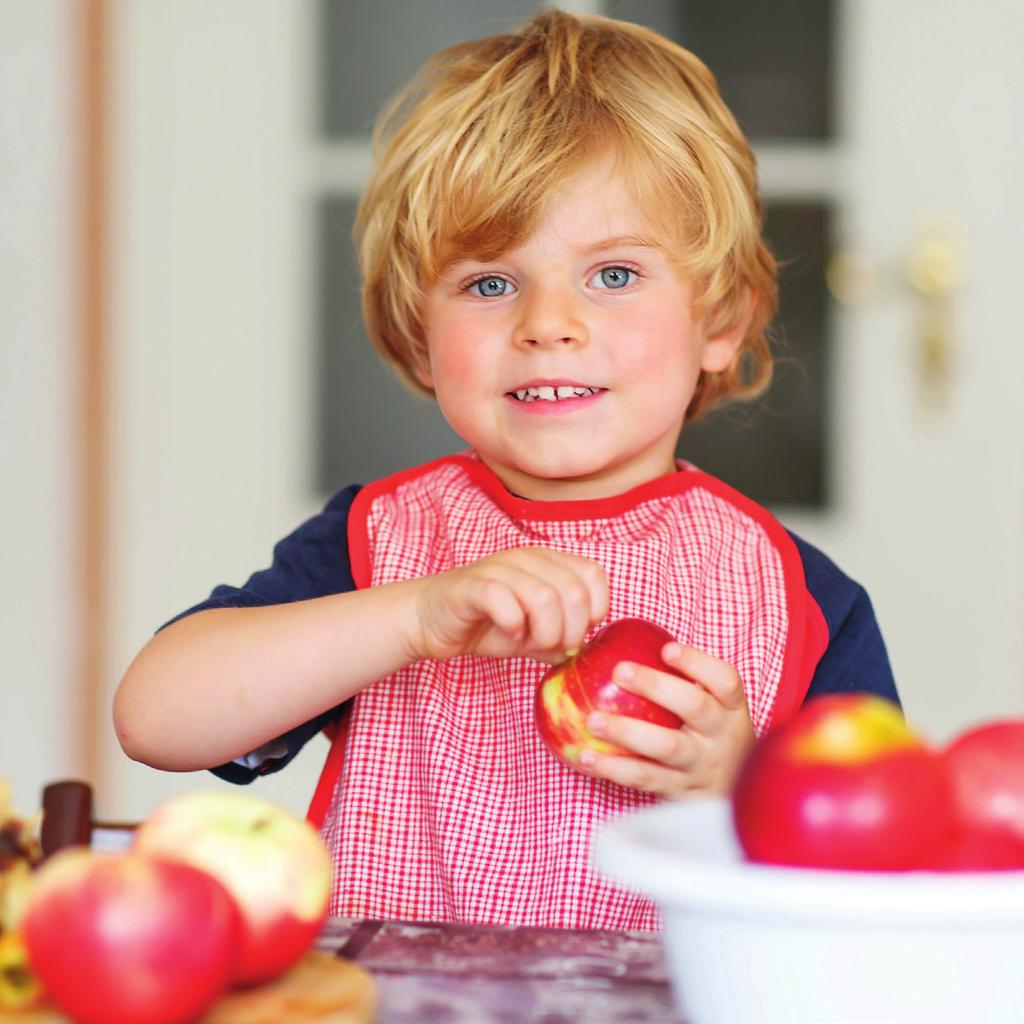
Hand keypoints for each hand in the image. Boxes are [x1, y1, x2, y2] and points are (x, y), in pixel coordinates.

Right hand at [408, 547, 608, 663]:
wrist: (431, 620)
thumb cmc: (486, 623)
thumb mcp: (534, 634)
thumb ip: (562, 639)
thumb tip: (586, 650)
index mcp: (548, 562)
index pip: (594, 575)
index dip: (595, 610)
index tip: (577, 634)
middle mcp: (528, 558)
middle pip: (574, 592)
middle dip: (570, 631)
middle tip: (551, 646)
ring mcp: (500, 568)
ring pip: (545, 598)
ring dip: (544, 633)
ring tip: (528, 642)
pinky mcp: (473, 586)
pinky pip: (505, 601)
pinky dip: (513, 626)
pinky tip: (507, 634)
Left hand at [578, 643, 754, 798]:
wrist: (735, 795)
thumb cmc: (710, 736)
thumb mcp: (715, 709)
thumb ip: (684, 682)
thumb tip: (623, 645)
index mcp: (731, 709)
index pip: (725, 680)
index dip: (697, 663)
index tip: (667, 649)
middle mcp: (722, 736)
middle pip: (695, 707)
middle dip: (655, 686)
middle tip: (619, 671)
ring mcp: (701, 766)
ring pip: (666, 747)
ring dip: (626, 731)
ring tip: (593, 719)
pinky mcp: (679, 791)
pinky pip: (645, 778)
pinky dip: (613, 768)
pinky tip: (587, 757)